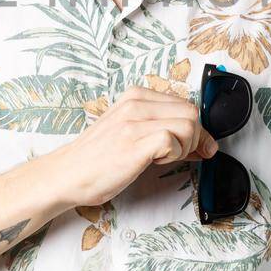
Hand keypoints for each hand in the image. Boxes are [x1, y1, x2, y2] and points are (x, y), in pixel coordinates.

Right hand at [54, 86, 218, 207]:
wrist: (68, 174)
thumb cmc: (98, 158)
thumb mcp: (130, 132)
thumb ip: (160, 129)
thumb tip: (202, 141)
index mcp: (135, 96)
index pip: (184, 103)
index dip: (195, 129)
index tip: (196, 146)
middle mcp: (135, 103)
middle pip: (191, 112)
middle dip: (194, 138)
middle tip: (178, 155)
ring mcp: (133, 121)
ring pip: (187, 124)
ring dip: (184, 147)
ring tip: (162, 158)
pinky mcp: (133, 142)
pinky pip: (172, 140)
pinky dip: (173, 155)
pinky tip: (154, 162)